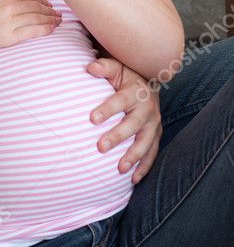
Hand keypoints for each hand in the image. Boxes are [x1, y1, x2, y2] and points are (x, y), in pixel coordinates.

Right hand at [0, 0, 61, 49]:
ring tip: (57, 20)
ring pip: (38, 17)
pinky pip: (33, 31)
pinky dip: (45, 28)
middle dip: (48, 9)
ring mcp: (11, 21)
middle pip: (36, 5)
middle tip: (56, 12)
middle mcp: (10, 4)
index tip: (45, 2)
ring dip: (50, 18)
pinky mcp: (9, 36)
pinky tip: (52, 28)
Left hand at [86, 55, 161, 183]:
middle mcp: (148, 109)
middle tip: (100, 147)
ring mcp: (154, 124)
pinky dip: (145, 167)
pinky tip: (133, 179)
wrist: (149, 83)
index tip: (92, 119)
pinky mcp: (156, 135)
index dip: (107, 109)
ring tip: (120, 169)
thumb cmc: (126, 76)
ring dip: (133, 156)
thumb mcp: (117, 67)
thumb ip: (104, 67)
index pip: (120, 100)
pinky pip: (152, 153)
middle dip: (117, 136)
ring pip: (145, 142)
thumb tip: (89, 67)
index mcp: (136, 91)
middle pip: (133, 125)